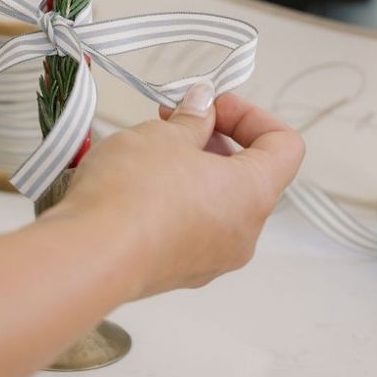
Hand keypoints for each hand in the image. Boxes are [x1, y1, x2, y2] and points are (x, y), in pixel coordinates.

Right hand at [45, 85, 304, 299]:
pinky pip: (192, 227)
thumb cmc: (134, 189)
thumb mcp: (164, 135)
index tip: (210, 105)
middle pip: (250, 174)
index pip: (286, 146)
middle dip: (212, 138)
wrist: (90, 255)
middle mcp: (244, 233)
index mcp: (252, 194)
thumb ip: (193, 117)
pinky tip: (136, 185)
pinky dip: (176, 199)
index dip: (251, 115)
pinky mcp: (180, 271)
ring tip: (147, 150)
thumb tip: (204, 104)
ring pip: (218, 201)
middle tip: (169, 119)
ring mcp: (212, 258)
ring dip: (192, 168)